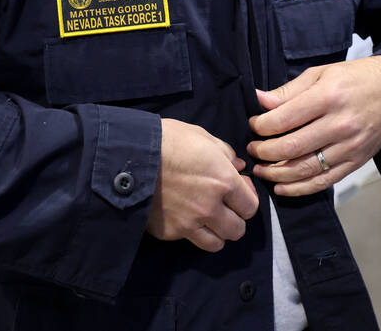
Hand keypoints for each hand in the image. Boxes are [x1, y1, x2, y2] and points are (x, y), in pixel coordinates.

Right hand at [147, 118, 258, 252]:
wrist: (129, 156)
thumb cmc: (167, 139)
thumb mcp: (201, 136)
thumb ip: (225, 153)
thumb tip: (238, 166)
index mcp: (224, 181)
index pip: (251, 207)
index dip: (247, 198)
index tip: (238, 190)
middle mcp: (211, 207)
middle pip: (238, 230)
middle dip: (235, 218)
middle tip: (225, 206)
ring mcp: (189, 223)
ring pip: (217, 243)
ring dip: (217, 232)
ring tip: (208, 219)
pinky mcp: (170, 232)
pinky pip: (191, 242)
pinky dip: (193, 234)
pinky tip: (186, 219)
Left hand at [246, 56, 380, 196]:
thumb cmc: (355, 77)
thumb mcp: (321, 72)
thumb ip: (290, 90)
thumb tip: (260, 101)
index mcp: (328, 96)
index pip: (284, 119)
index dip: (261, 126)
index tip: (253, 125)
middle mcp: (340, 124)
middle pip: (291, 147)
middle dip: (264, 151)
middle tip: (252, 150)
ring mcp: (350, 146)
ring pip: (305, 169)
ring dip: (276, 174)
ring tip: (261, 170)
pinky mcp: (357, 162)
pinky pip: (324, 181)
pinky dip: (299, 189)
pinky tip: (281, 187)